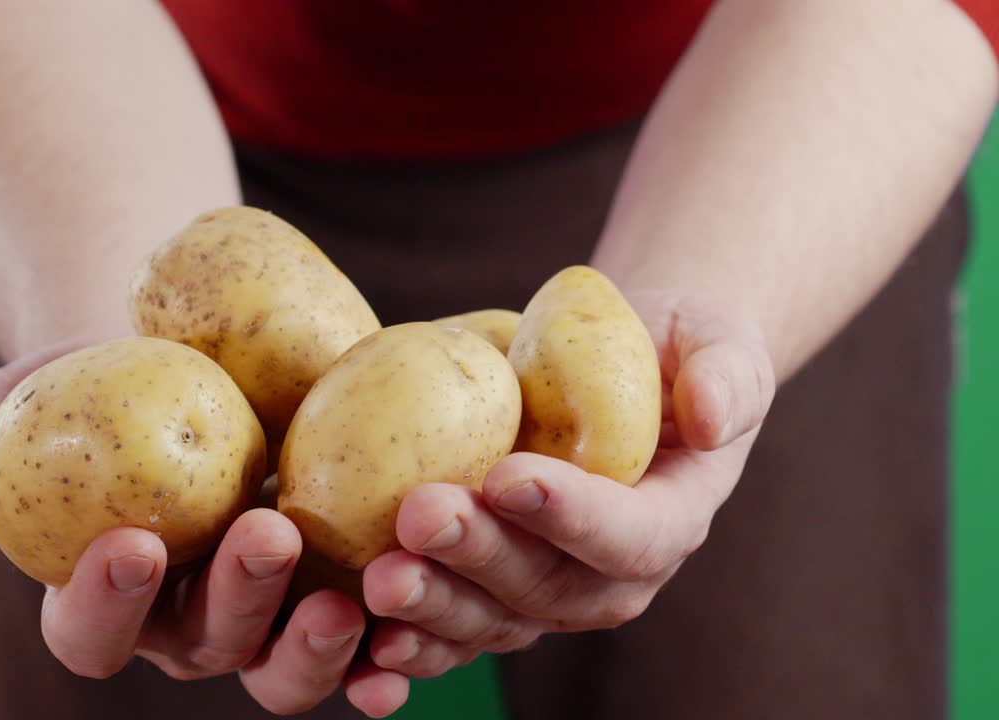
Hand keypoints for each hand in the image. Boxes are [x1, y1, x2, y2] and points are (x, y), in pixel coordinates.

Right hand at [0, 340, 408, 717]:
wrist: (196, 358)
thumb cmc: (101, 384)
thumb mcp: (36, 395)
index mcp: (110, 597)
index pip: (89, 630)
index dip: (101, 603)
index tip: (129, 542)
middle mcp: (189, 623)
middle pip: (207, 646)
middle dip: (236, 603)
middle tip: (267, 536)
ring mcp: (270, 615)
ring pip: (284, 665)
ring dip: (315, 645)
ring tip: (348, 597)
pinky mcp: (338, 587)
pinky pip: (367, 640)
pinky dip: (388, 649)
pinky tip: (408, 631)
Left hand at [360, 295, 775, 677]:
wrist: (613, 372)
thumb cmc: (665, 347)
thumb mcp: (714, 339)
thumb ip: (726, 372)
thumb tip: (713, 416)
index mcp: (671, 517)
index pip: (632, 535)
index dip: (573, 515)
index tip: (508, 475)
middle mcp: (611, 574)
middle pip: (549, 587)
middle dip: (481, 557)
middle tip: (419, 515)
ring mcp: (547, 591)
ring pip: (493, 620)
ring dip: (433, 604)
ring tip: (380, 575)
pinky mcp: (491, 592)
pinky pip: (452, 630)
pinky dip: (410, 641)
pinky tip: (364, 632)